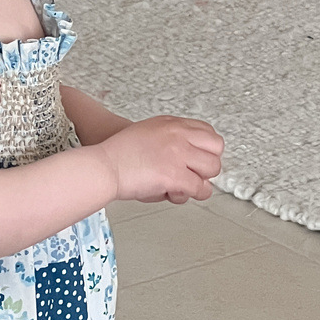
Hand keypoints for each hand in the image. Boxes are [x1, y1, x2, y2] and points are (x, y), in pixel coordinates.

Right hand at [98, 116, 223, 203]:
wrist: (104, 167)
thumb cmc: (117, 155)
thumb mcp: (145, 133)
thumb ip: (167, 138)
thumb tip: (183, 154)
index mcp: (171, 124)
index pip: (207, 131)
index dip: (206, 149)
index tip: (198, 159)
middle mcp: (179, 136)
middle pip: (216, 148)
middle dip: (206, 164)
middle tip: (192, 173)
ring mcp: (179, 155)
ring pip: (212, 169)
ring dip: (200, 180)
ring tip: (183, 186)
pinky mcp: (176, 176)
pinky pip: (199, 188)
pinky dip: (191, 194)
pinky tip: (175, 194)